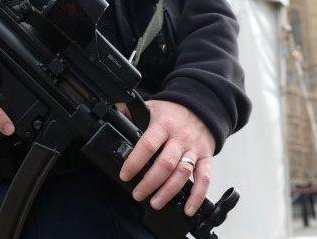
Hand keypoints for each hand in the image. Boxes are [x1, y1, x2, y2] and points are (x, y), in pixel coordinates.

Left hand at [119, 100, 214, 215]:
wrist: (202, 108)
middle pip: (165, 163)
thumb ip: (130, 111)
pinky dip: (197, 196)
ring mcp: (194, 149)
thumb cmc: (172, 112)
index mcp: (163, 125)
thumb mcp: (151, 107)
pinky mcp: (206, 158)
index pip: (148, 145)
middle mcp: (180, 138)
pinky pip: (204, 179)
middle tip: (137, 194)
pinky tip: (188, 209)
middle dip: (150, 182)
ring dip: (168, 191)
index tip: (125, 175)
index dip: (135, 162)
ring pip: (182, 173)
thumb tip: (110, 111)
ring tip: (155, 203)